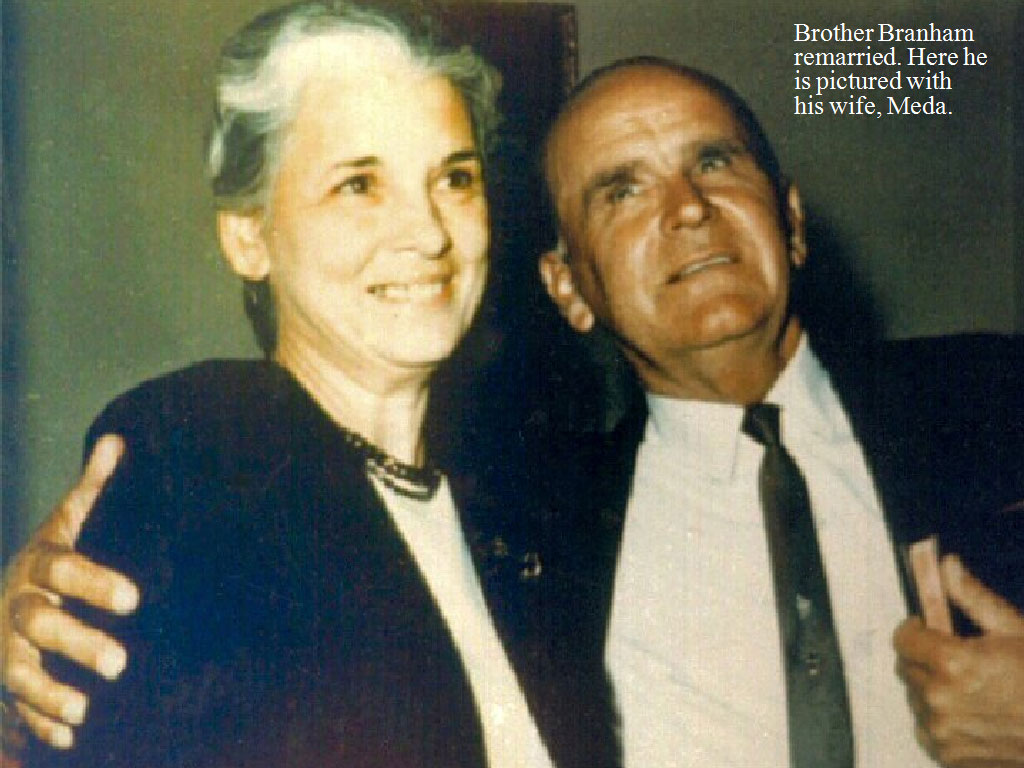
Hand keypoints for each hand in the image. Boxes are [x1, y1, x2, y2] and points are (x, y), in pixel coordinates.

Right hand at [1, 435, 138, 749]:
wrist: (5, 599)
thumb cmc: (53, 560)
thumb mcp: (69, 523)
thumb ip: (92, 490)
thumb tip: (117, 441)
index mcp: (39, 565)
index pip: (63, 570)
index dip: (94, 583)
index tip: (134, 599)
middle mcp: (19, 606)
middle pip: (40, 623)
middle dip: (77, 642)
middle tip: (121, 661)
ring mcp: (8, 647)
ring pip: (22, 671)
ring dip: (51, 692)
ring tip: (86, 710)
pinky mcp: (8, 680)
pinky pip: (16, 707)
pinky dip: (40, 724)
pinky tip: (68, 739)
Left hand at [894, 554, 1023, 766]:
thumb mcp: (1015, 630)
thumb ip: (972, 598)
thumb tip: (945, 564)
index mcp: (952, 663)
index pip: (903, 639)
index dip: (916, 630)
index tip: (929, 628)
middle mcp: (939, 699)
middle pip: (908, 668)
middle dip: (925, 658)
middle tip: (956, 659)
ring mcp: (942, 732)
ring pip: (916, 698)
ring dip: (933, 689)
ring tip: (970, 689)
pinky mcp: (948, 756)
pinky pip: (927, 729)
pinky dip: (942, 720)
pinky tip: (972, 714)